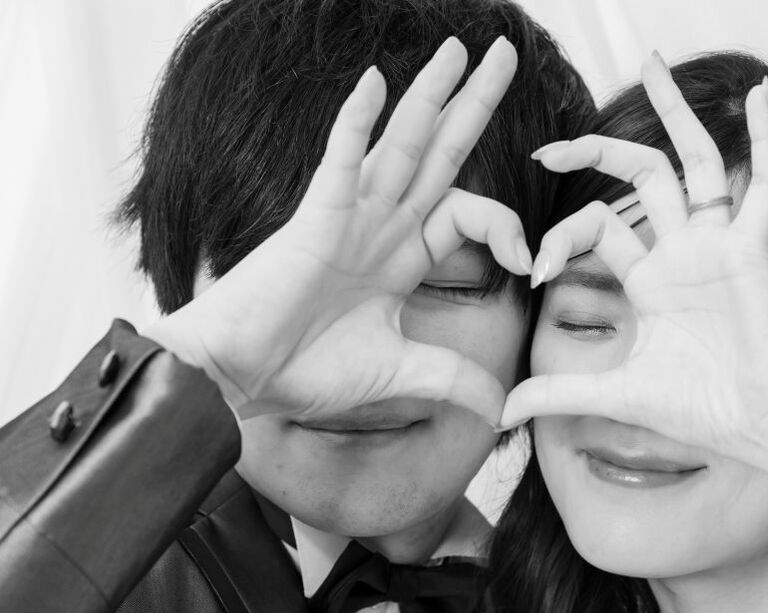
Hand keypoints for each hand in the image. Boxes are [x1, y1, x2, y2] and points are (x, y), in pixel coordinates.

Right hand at [146, 37, 528, 425]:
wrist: (240, 381)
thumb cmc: (304, 372)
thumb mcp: (401, 376)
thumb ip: (452, 379)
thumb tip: (498, 408)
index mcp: (402, 257)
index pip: (468, 213)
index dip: (506, 227)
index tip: (527, 263)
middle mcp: (381, 227)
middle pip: (439, 154)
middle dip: (473, 105)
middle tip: (505, 54)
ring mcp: (349, 219)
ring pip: (399, 144)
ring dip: (429, 96)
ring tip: (461, 50)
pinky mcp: (314, 221)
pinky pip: (340, 163)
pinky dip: (355, 123)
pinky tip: (375, 82)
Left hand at [500, 54, 767, 467]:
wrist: (764, 426)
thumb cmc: (704, 412)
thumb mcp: (615, 395)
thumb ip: (559, 393)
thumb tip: (499, 412)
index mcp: (652, 279)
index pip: (600, 225)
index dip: (562, 234)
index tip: (534, 268)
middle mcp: (683, 252)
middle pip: (642, 176)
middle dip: (597, 151)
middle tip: (553, 144)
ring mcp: (719, 245)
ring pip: (694, 161)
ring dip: (674, 113)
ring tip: (651, 63)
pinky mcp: (753, 249)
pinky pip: (765, 185)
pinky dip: (765, 140)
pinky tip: (760, 95)